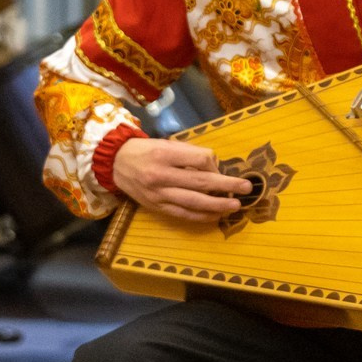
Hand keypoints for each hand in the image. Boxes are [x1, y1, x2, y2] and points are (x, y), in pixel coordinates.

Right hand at [112, 137, 252, 222]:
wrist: (115, 163)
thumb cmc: (146, 150)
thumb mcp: (167, 144)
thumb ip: (190, 155)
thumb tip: (216, 168)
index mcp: (165, 155)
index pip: (199, 160)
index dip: (215, 164)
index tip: (218, 167)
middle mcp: (161, 175)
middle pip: (201, 182)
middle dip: (227, 186)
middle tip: (246, 188)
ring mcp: (159, 194)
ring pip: (194, 202)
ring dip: (218, 205)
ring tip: (235, 206)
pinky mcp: (157, 207)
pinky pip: (183, 214)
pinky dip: (201, 216)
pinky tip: (216, 215)